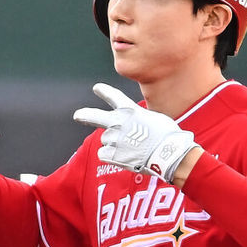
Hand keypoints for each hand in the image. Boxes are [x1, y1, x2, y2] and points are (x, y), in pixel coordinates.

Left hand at [73, 83, 197, 182]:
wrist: (168, 153)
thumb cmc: (167, 136)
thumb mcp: (154, 118)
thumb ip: (139, 119)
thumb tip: (135, 127)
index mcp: (130, 110)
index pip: (114, 97)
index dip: (104, 92)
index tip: (96, 88)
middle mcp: (118, 122)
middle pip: (95, 117)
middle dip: (85, 115)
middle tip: (77, 116)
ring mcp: (114, 138)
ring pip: (106, 140)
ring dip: (114, 144)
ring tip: (131, 149)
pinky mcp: (112, 154)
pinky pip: (104, 154)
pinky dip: (112, 156)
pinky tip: (125, 157)